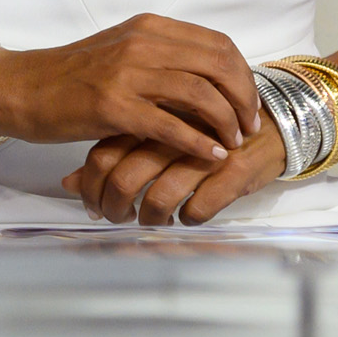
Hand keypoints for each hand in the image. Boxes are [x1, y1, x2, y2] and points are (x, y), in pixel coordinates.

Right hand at [0, 14, 260, 164]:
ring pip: (199, 93)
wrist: (25, 88)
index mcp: (149, 28)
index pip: (217, 44)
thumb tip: (211, 81)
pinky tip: (209, 156)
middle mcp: (142, 43)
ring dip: (225, 122)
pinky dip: (196, 142)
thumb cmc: (75, 77)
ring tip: (231, 143)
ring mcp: (127, 73)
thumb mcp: (124, 53)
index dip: (242, 75)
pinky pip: (169, 124)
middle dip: (242, 99)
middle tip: (248, 127)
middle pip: (216, 65)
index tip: (248, 104)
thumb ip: (163, 59)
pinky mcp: (112, 106)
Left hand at [68, 119, 285, 225]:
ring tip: (152, 222)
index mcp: (149, 115)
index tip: (93, 207)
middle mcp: (171, 132)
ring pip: (159, 198)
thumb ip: (111, 152)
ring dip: (150, 220)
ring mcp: (202, 152)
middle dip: (115, 210)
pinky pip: (199, 208)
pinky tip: (187, 216)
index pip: (103, 155)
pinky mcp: (233, 171)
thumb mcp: (154, 132)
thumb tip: (66, 182)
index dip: (91, 189)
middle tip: (119, 219)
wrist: (271, 117)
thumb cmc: (202, 127)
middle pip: (124, 179)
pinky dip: (188, 219)